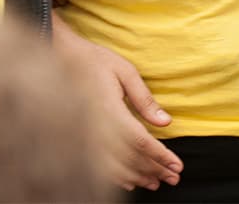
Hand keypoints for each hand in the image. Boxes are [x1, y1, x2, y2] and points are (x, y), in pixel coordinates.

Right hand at [52, 12, 181, 191]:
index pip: (139, 141)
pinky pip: (99, 166)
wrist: (61, 57)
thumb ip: (144, 98)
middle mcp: (96, 127)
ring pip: (115, 168)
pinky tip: (131, 180)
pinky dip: (118, 178)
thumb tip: (165, 122)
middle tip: (174, 177)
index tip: (177, 166)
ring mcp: (86, 135)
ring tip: (157, 181)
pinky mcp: (80, 139)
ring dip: (139, 177)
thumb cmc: (93, 60)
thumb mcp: (124, 71)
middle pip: (130, 158)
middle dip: (155, 170)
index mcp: (109, 109)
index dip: (160, 156)